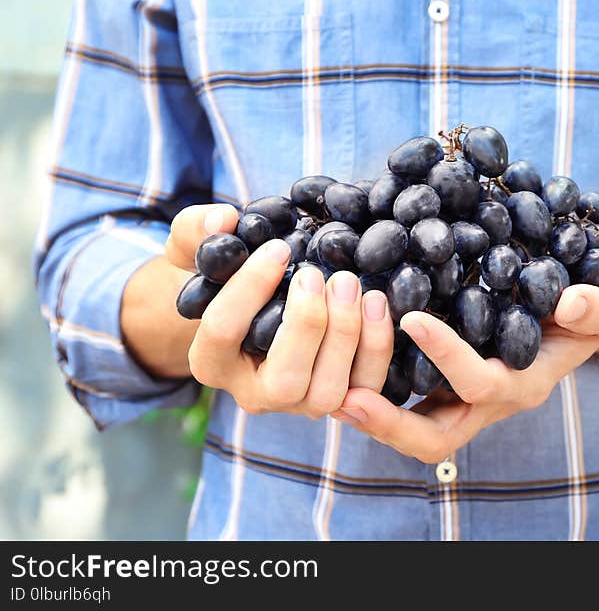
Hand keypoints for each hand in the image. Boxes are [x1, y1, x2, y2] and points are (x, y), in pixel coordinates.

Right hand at [167, 204, 394, 417]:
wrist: (258, 303)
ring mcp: (300, 402)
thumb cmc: (225, 275)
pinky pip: (366, 386)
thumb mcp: (196, 247)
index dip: (250, 289)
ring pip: (327, 392)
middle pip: (283, 381)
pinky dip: (376, 345)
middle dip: (307, 325)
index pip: (224, 332)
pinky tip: (374, 301)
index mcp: (210, 363)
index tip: (279, 248)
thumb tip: (225, 220)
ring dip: (346, 335)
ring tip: (349, 283)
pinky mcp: (340, 398)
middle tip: (317, 274)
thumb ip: (197, 228)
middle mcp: (254, 395)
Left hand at [332, 275, 598, 462]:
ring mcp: (465, 398)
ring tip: (328, 386)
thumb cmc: (597, 309)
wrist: (585, 317)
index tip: (412, 317)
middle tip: (344, 399)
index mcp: (524, 384)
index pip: (480, 383)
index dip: (447, 355)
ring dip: (372, 416)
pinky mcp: (447, 385)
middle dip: (390, 425)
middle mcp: (490, 401)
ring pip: (413, 429)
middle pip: (434, 437)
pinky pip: (407, 402)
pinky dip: (375, 391)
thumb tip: (571, 303)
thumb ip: (598, 307)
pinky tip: (342, 363)